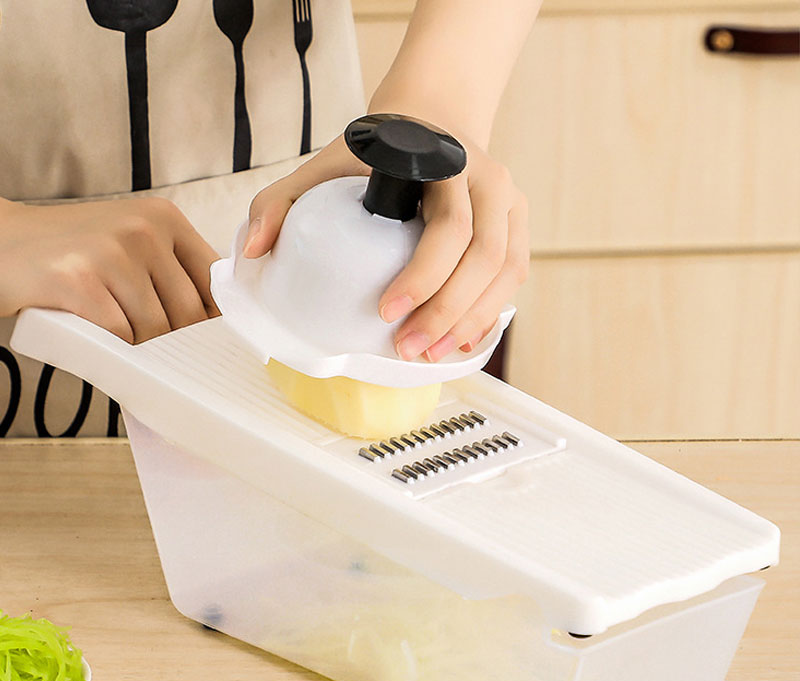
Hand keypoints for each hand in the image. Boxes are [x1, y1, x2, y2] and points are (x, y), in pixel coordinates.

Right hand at [0, 197, 218, 342]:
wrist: (0, 241)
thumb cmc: (74, 254)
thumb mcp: (132, 244)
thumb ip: (174, 272)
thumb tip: (219, 324)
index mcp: (165, 219)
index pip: (214, 284)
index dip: (214, 321)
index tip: (206, 343)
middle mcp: (143, 230)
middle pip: (188, 314)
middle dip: (174, 341)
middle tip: (154, 350)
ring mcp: (111, 253)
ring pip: (155, 330)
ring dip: (140, 348)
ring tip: (118, 338)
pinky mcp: (79, 281)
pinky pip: (120, 336)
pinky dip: (113, 349)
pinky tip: (98, 337)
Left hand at [243, 131, 528, 361]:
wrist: (431, 118)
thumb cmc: (376, 150)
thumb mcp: (323, 164)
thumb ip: (280, 201)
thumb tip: (254, 250)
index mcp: (445, 159)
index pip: (448, 226)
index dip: (423, 275)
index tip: (384, 312)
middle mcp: (488, 179)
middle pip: (483, 256)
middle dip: (446, 311)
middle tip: (408, 348)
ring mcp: (510, 203)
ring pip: (505, 271)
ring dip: (472, 320)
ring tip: (431, 354)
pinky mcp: (517, 225)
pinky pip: (514, 275)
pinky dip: (490, 312)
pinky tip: (463, 341)